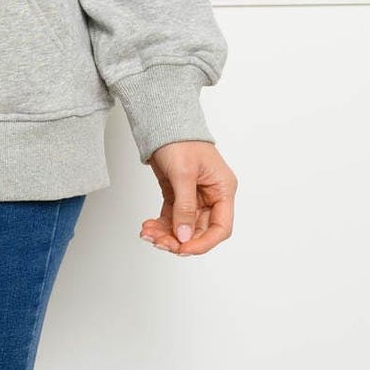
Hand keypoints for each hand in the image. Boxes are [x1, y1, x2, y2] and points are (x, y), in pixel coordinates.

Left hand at [138, 141, 236, 256]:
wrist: (162, 120)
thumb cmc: (180, 139)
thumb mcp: (183, 173)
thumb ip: (184, 206)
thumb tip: (183, 236)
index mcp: (222, 189)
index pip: (221, 227)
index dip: (204, 243)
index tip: (183, 248)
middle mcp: (211, 195)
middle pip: (199, 230)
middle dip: (179, 239)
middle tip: (158, 242)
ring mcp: (194, 196)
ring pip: (183, 226)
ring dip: (166, 234)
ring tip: (148, 234)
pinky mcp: (177, 194)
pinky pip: (171, 217)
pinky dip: (161, 225)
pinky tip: (148, 228)